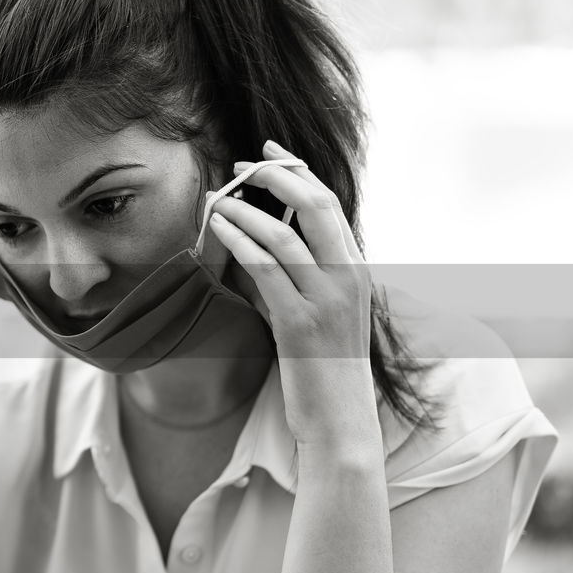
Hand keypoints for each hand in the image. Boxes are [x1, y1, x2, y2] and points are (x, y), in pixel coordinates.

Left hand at [205, 141, 380, 452]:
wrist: (339, 421)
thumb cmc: (323, 367)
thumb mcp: (318, 311)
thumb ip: (298, 275)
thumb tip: (259, 241)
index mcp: (355, 268)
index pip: (329, 203)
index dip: (297, 171)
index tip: (268, 151)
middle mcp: (347, 277)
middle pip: (316, 205)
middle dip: (275, 176)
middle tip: (240, 164)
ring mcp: (326, 300)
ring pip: (285, 235)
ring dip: (245, 209)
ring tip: (217, 198)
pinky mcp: (300, 324)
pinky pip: (266, 271)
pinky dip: (239, 243)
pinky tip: (217, 230)